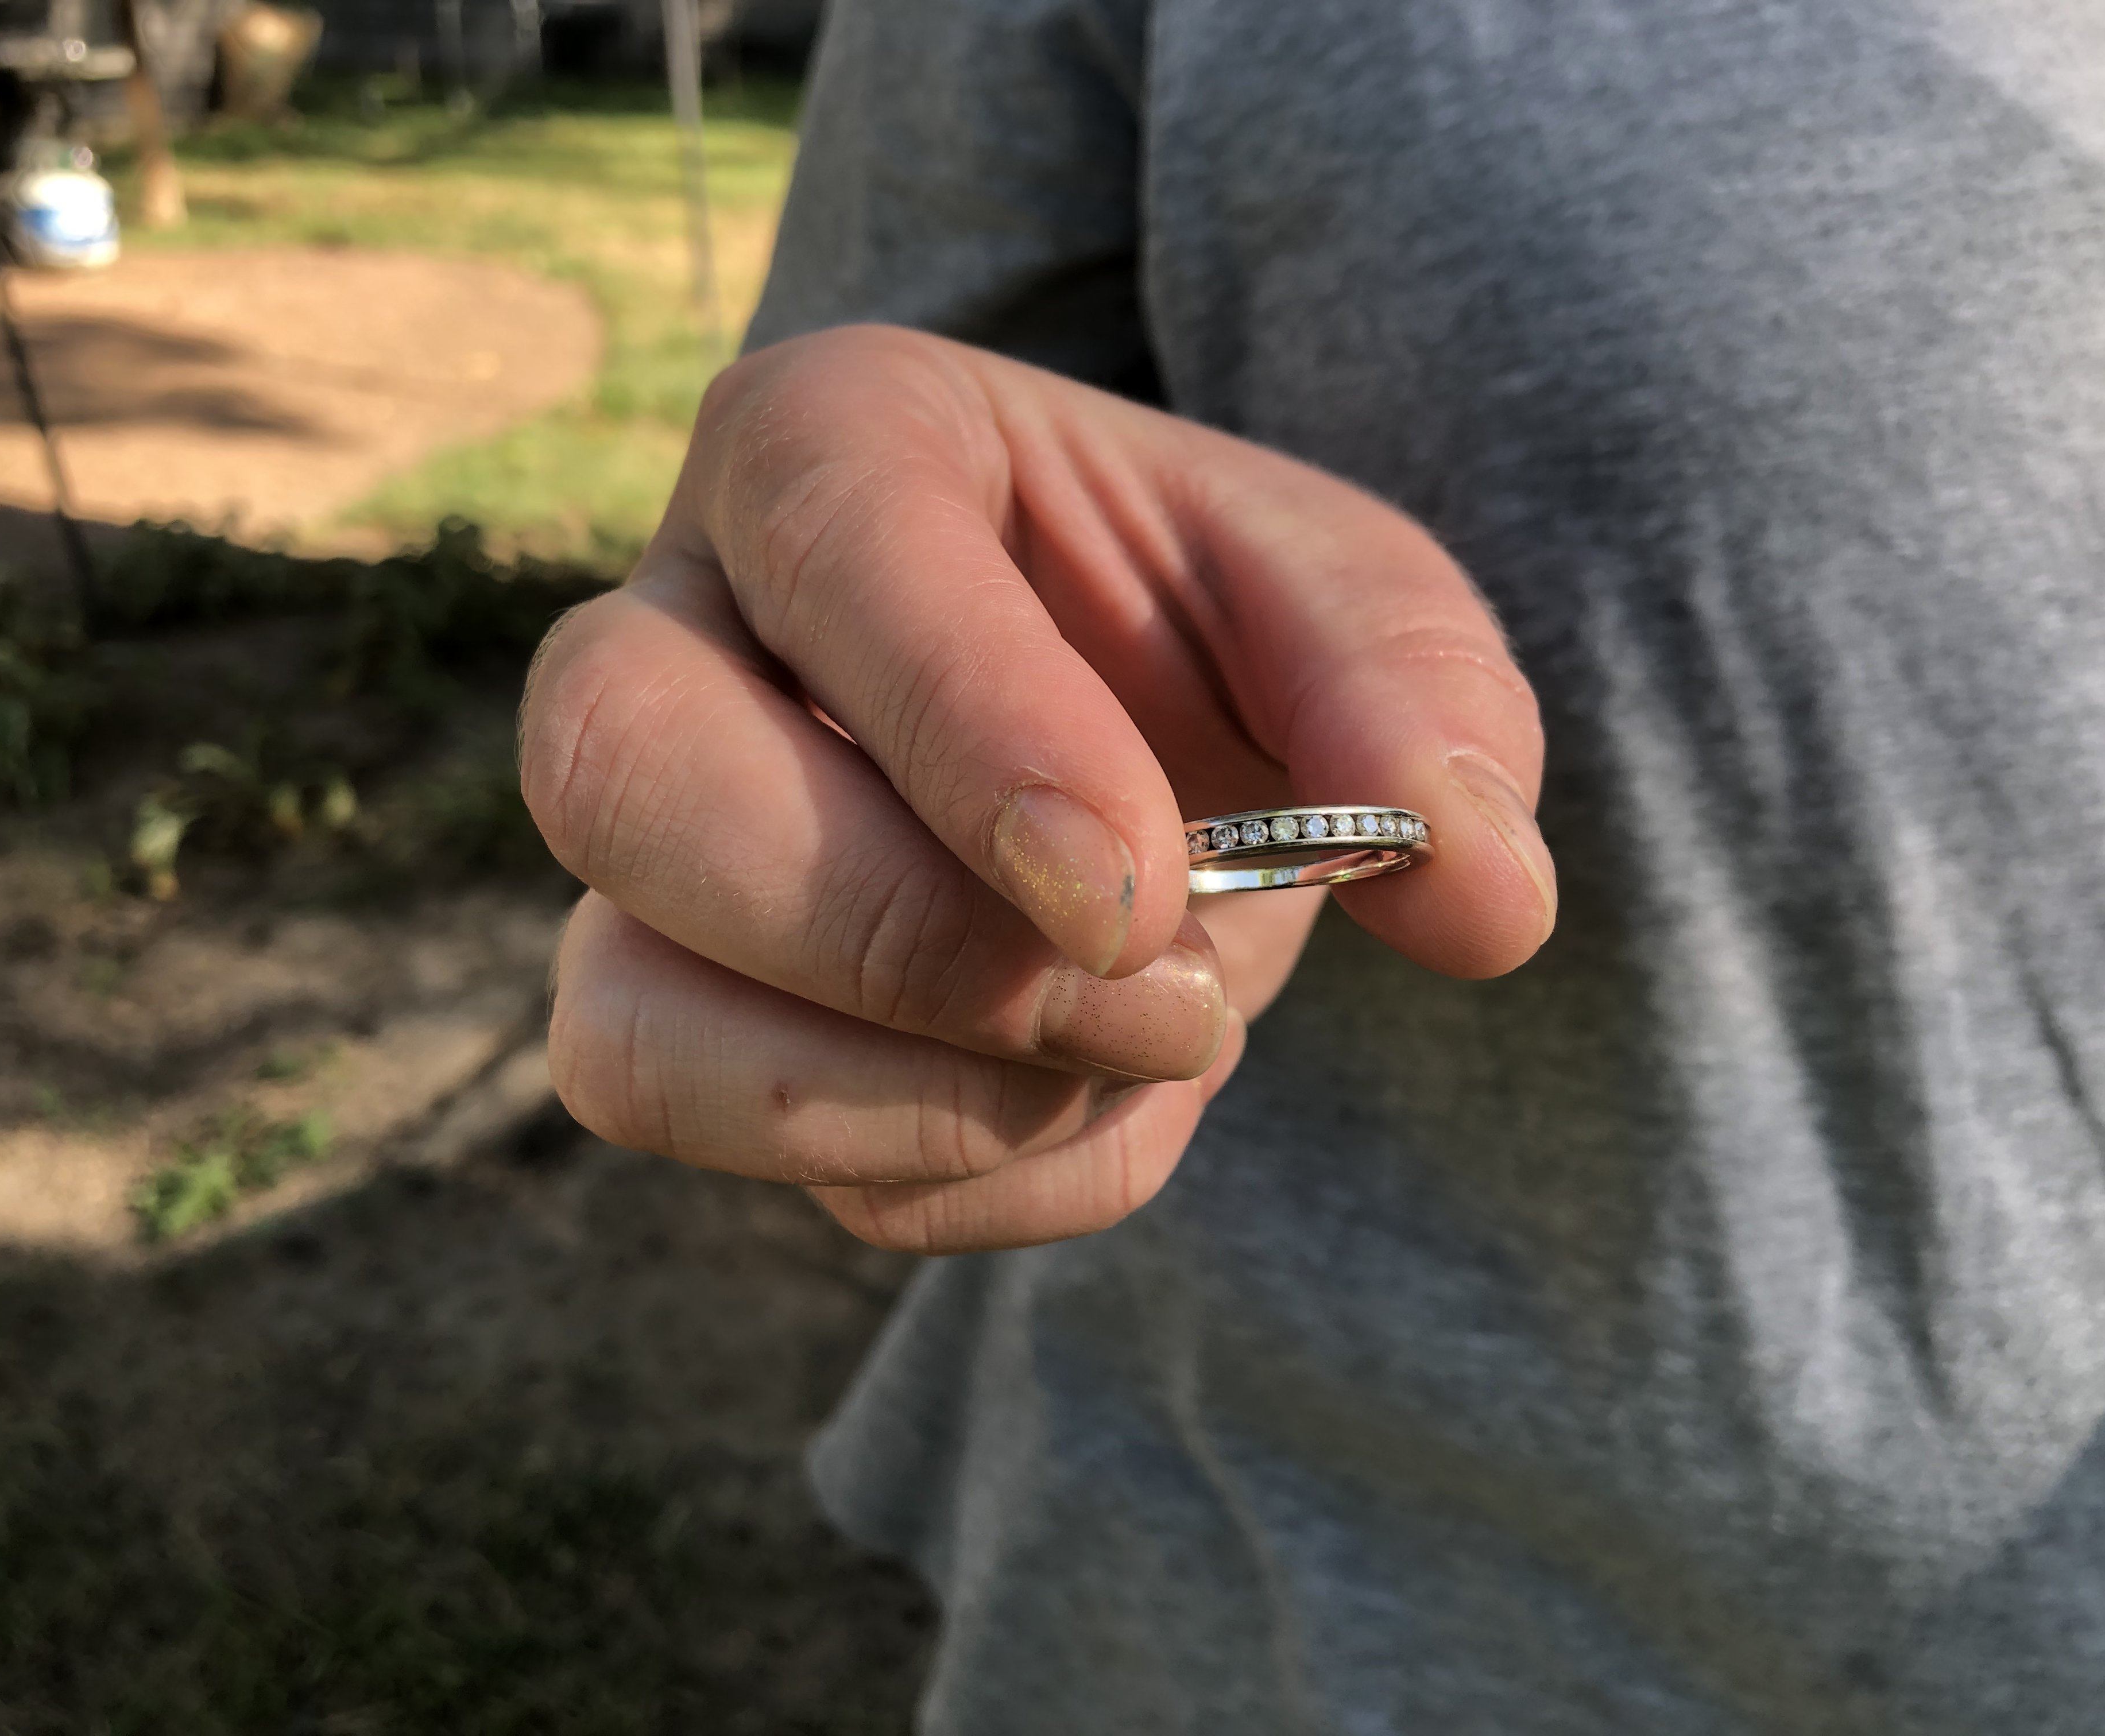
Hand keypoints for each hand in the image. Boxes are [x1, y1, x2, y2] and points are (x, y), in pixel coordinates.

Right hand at [521, 326, 1552, 1252]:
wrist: (1134, 743)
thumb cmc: (1213, 630)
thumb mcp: (1349, 604)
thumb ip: (1421, 702)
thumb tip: (1485, 898)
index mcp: (831, 450)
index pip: (833, 557)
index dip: (972, 737)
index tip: (1138, 893)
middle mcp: (676, 639)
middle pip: (619, 780)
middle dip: (893, 939)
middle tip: (1150, 994)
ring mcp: (658, 865)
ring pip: (624, 1035)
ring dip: (904, 1109)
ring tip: (1124, 1053)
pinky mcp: (691, 1026)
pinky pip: (772, 1171)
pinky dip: (969, 1184)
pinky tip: (1095, 1097)